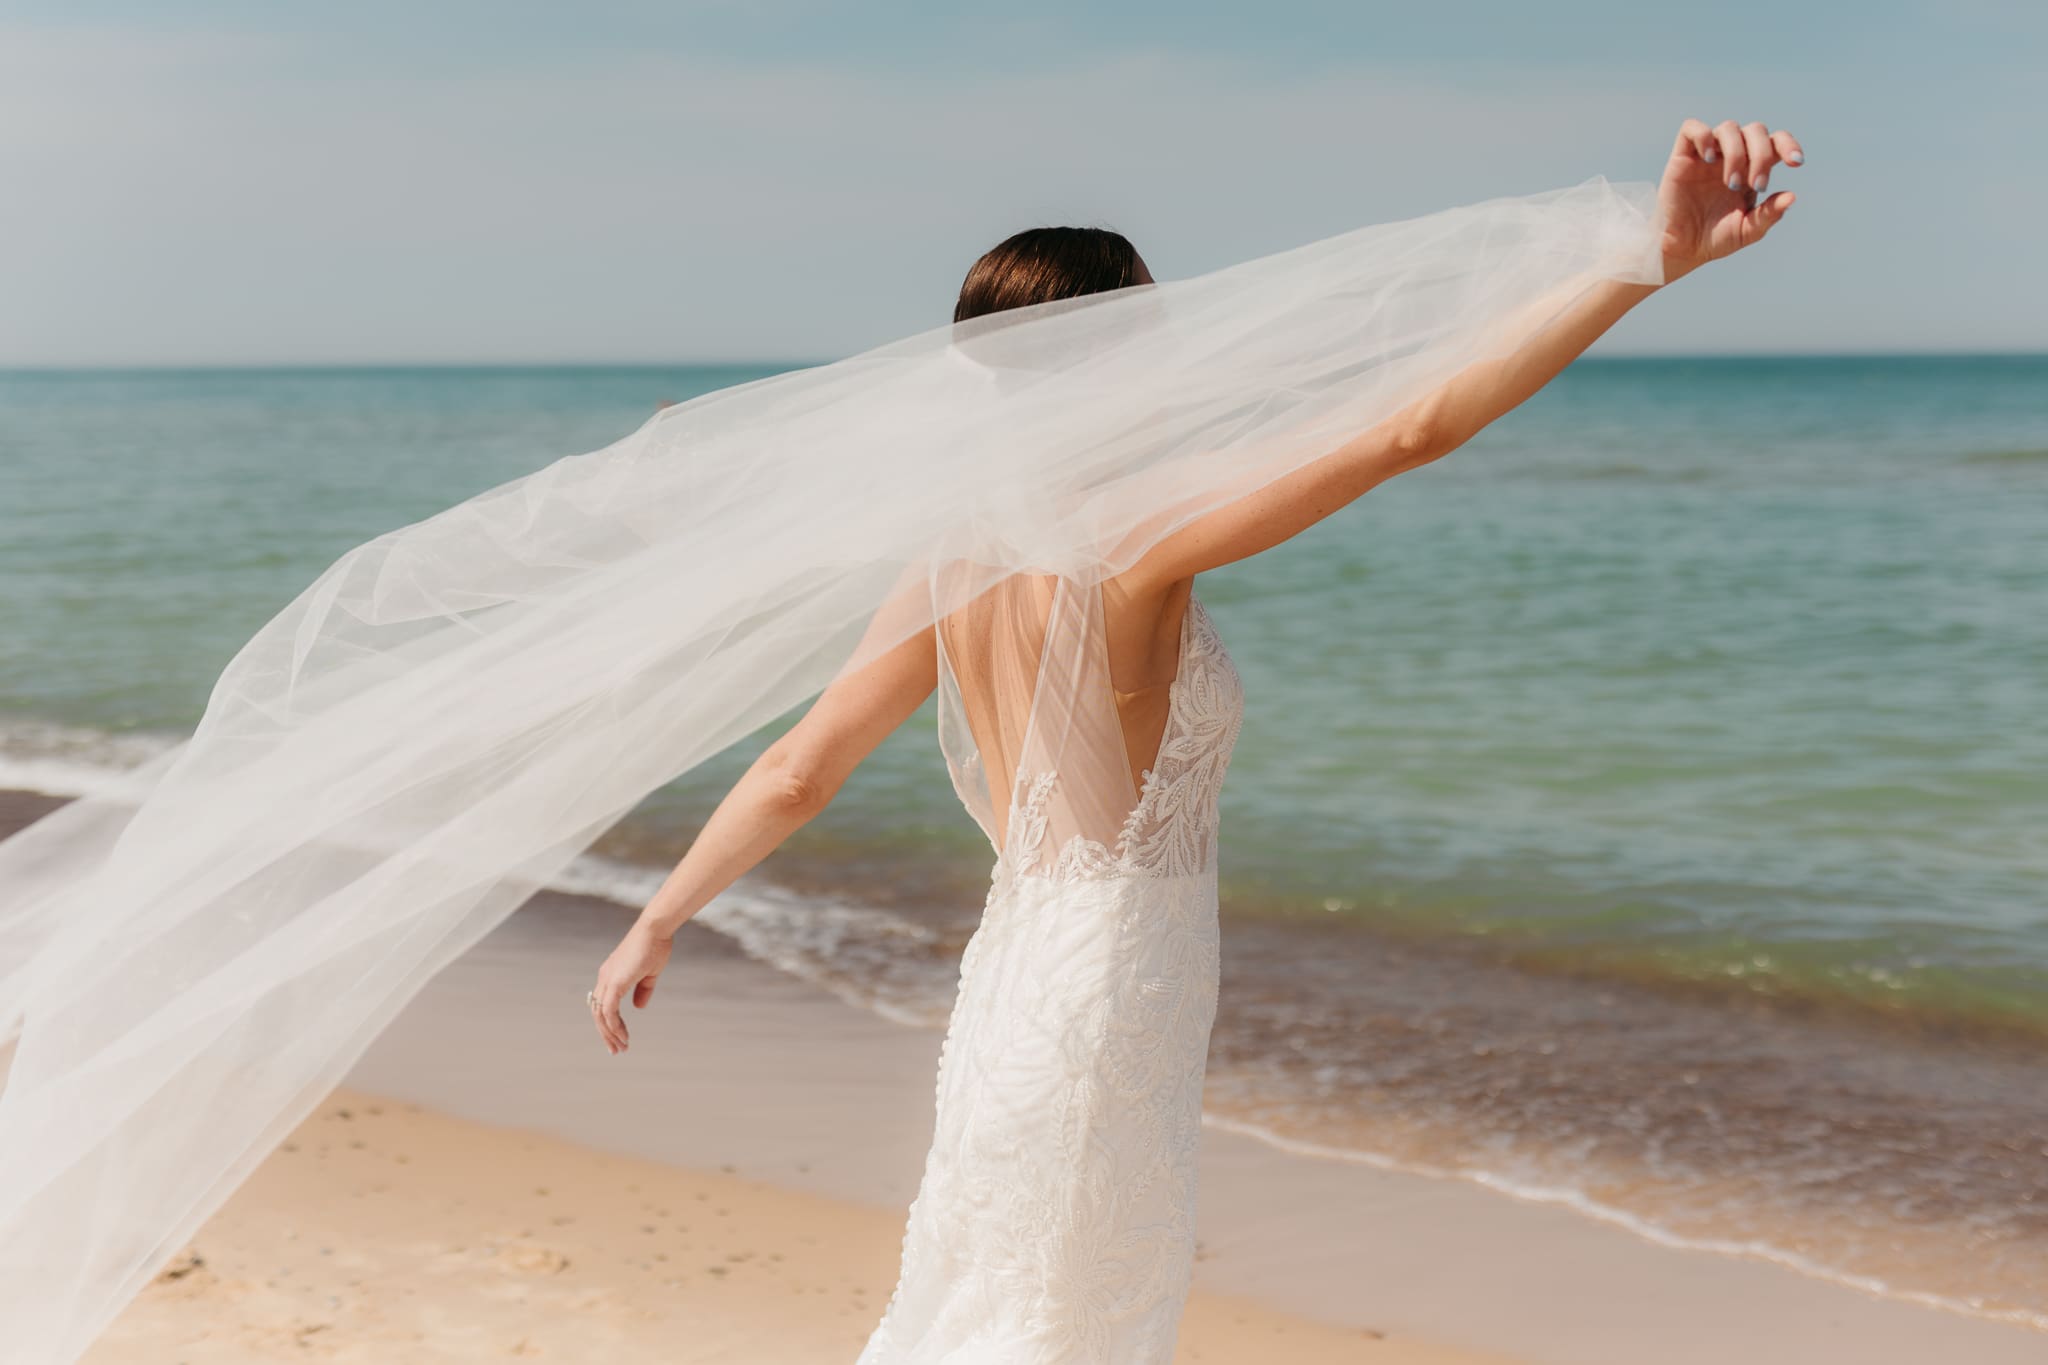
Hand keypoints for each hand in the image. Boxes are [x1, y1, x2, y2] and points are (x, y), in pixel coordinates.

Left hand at [589, 919, 672, 1054]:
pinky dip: (614, 1026)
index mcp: (611, 975)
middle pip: (598, 1013)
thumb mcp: (649, 973)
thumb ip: (643, 990)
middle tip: (615, 1050)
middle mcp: (605, 978)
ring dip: (610, 1034)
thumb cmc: (655, 946)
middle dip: (606, 1033)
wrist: (656, 930)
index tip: (618, 1038)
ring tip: (621, 1047)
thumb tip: (638, 1007)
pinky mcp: (615, 982)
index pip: (603, 1004)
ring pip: (601, 1015)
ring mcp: (607, 980)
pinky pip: (609, 1011)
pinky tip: (623, 1036)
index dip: (609, 1023)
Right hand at [1657, 118, 1804, 283]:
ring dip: (1737, 153)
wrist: (1681, 249)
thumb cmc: (1716, 239)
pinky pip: (1692, 129)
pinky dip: (1703, 137)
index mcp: (1752, 169)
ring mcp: (1707, 155)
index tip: (1796, 162)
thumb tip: (1791, 196)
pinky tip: (1708, 159)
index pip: (1775, 142)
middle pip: (1756, 130)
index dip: (1788, 144)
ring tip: (1731, 183)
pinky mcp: (1683, 157)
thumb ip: (1769, 214)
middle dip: (1761, 155)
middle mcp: (1732, 156)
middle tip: (1756, 185)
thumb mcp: (1748, 231)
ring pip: (1729, 128)